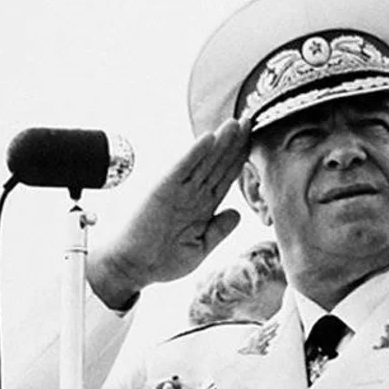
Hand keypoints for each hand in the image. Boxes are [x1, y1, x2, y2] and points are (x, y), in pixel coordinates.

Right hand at [88, 118, 250, 308]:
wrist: (134, 268)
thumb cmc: (163, 260)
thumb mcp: (200, 247)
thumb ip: (219, 230)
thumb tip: (237, 212)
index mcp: (203, 206)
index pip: (226, 177)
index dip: (240, 159)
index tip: (254, 142)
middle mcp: (193, 194)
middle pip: (218, 163)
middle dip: (234, 143)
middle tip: (249, 120)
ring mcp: (179, 190)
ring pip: (204, 161)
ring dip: (220, 142)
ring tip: (235, 123)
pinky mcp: (162, 190)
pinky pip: (182, 168)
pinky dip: (194, 153)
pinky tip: (208, 138)